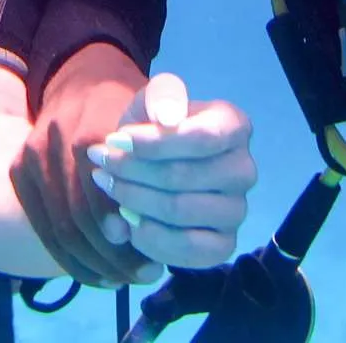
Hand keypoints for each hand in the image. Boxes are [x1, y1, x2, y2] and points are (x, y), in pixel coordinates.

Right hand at [11, 44, 158, 285]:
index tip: (154, 259)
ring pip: (60, 229)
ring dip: (94, 264)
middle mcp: (53, 143)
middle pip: (79, 218)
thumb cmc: (129, 105)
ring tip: (125, 278)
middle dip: (114, 256)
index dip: (127, 233)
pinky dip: (71, 260)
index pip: (104, 196)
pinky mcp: (19, 171)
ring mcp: (31, 158)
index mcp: (90, 130)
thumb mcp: (156, 104)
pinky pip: (43, 228)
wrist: (82, 79)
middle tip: (146, 275)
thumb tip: (170, 128)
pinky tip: (98, 274)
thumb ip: (166, 119)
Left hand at [88, 74, 255, 269]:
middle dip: (132, 171)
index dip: (153, 143)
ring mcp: (237, 210)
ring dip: (134, 201)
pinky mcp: (224, 244)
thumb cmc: (153, 128)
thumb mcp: (152, 101)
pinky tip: (129, 221)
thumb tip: (169, 116)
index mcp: (234, 127)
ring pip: (180, 211)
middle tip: (101, 163)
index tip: (115, 140)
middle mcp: (244, 170)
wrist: (149, 165)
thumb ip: (162, 96)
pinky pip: (188, 249)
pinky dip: (150, 238)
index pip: (199, 139)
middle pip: (182, 177)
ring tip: (111, 188)